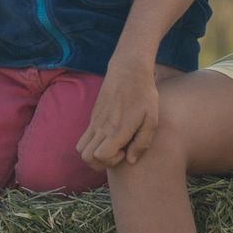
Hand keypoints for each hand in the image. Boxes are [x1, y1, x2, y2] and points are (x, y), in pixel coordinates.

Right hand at [76, 55, 160, 170]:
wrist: (128, 70)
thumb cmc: (144, 94)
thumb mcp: (152, 119)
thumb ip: (142, 142)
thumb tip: (130, 160)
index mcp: (117, 129)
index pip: (100, 156)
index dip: (112, 161)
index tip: (124, 151)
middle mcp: (102, 127)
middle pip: (86, 157)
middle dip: (100, 162)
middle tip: (117, 152)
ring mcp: (95, 121)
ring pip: (80, 149)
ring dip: (93, 154)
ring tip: (112, 147)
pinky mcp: (93, 116)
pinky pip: (84, 137)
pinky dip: (93, 143)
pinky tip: (111, 136)